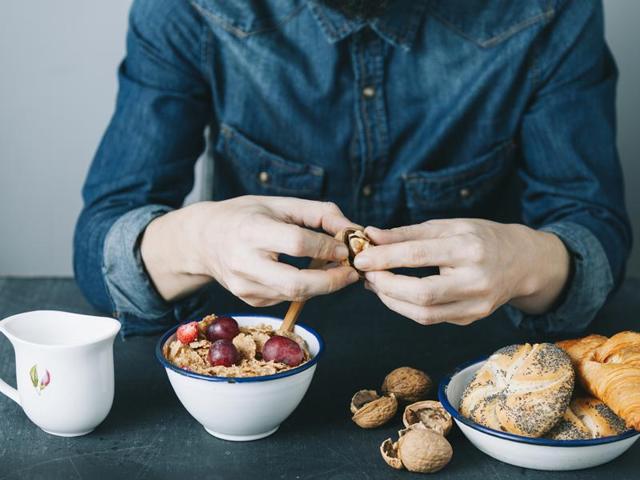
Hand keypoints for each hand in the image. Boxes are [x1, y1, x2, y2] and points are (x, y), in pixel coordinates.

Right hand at [141, 196, 359, 304]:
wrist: (203, 239)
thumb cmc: (246, 215)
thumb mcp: (280, 204)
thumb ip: (319, 214)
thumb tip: (352, 230)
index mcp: (251, 230)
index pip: (297, 243)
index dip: (326, 247)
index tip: (345, 247)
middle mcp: (243, 262)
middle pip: (296, 284)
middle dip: (331, 282)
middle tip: (352, 273)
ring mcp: (244, 287)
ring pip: (294, 296)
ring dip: (323, 286)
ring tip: (337, 271)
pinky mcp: (249, 300)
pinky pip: (286, 298)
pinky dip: (305, 289)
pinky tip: (311, 275)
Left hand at [354, 219, 569, 325]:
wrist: (523, 262)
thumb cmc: (481, 238)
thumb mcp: (448, 226)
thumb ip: (407, 234)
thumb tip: (371, 236)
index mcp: (469, 249)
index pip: (418, 256)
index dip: (385, 258)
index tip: (361, 258)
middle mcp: (476, 280)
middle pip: (421, 294)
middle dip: (386, 286)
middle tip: (367, 275)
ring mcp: (476, 305)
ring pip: (424, 314)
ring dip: (392, 301)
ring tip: (376, 284)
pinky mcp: (472, 319)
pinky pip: (431, 319)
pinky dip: (407, 308)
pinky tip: (394, 294)